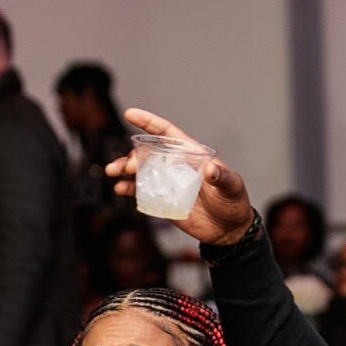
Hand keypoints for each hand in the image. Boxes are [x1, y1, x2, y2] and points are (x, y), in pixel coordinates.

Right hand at [104, 109, 254, 244]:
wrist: (228, 230)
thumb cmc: (233, 203)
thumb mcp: (231, 187)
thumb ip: (221, 177)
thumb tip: (211, 169)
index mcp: (191, 155)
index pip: (167, 134)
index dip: (149, 123)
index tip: (130, 114)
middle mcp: (176, 165)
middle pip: (148, 153)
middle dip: (133, 155)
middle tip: (125, 166)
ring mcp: (168, 183)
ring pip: (141, 170)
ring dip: (125, 169)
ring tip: (112, 172)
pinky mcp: (163, 200)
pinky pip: (142, 191)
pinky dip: (129, 188)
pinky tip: (120, 188)